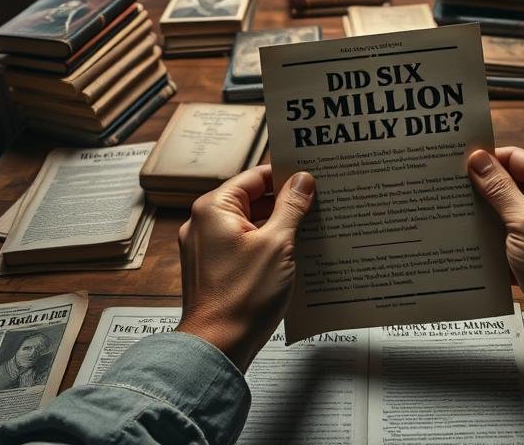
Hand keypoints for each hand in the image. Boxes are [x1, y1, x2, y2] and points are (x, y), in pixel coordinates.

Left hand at [176, 164, 314, 370]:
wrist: (218, 347)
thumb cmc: (243, 297)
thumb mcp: (278, 244)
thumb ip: (291, 207)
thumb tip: (302, 180)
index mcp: (213, 208)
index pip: (255, 177)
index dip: (286, 176)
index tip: (312, 177)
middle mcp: (204, 223)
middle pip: (253, 199)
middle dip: (286, 204)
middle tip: (318, 204)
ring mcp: (206, 247)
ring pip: (250, 224)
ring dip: (278, 227)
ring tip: (310, 230)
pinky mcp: (213, 268)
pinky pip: (244, 245)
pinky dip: (266, 246)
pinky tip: (292, 254)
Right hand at [468, 147, 523, 338]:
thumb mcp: (523, 222)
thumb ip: (499, 189)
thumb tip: (477, 159)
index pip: (515, 158)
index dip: (486, 160)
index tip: (455, 164)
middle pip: (508, 182)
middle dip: (479, 188)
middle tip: (446, 188)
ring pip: (504, 208)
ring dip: (482, 213)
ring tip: (451, 212)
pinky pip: (506, 230)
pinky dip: (489, 233)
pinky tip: (465, 237)